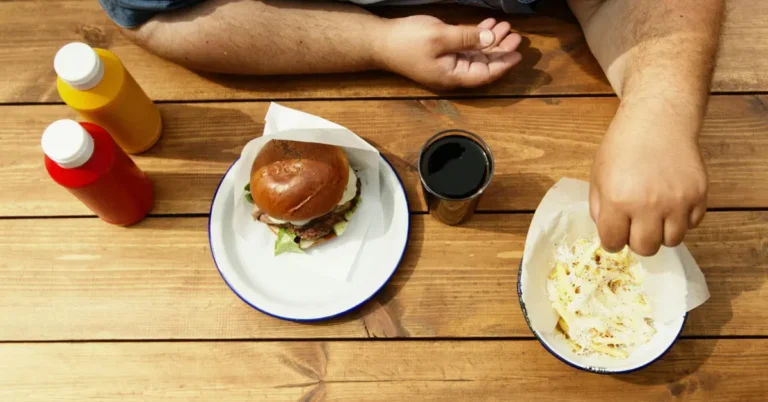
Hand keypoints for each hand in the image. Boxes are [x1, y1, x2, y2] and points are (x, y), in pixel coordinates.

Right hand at [376, 16, 522, 89]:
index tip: (518, 53)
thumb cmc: (407, 41)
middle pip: (483, 65)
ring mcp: (446, 65)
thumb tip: (489, 38)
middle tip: (516, 35)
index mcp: (452, 76)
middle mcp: (452, 74)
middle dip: (500, 50)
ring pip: (476, 55)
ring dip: (490, 41)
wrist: (380, 42)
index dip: (503, 64)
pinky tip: (487, 24)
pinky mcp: (441, 54)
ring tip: (505, 26)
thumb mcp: (441, 36)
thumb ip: (467, 38)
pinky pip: (465, 48)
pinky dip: (477, 37)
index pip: (485, 74)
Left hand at [590, 107, 707, 255]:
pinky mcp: (699, 195)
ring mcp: (677, 201)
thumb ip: (599, 208)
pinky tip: (672, 202)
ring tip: (655, 215)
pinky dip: (682, 219)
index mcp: (617, 200)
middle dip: (637, 241)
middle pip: (646, 248)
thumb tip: (608, 234)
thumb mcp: (598, 175)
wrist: (657, 119)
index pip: (613, 243)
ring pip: (672, 241)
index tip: (616, 232)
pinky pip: (692, 224)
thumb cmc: (623, 146)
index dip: (612, 240)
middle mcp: (648, 205)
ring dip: (662, 233)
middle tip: (636, 226)